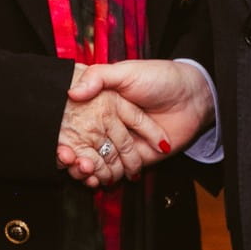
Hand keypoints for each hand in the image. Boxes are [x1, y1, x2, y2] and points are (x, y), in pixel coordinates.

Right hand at [68, 59, 213, 164]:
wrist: (191, 94)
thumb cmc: (158, 77)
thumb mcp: (125, 72)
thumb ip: (99, 78)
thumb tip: (72, 92)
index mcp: (102, 105)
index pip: (77, 125)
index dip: (65, 136)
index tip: (59, 145)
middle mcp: (109, 126)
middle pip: (84, 147)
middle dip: (75, 158)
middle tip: (68, 161)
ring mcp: (123, 143)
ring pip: (99, 163)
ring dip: (89, 170)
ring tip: (83, 170)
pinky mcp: (138, 158)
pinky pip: (118, 172)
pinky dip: (107, 177)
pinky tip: (98, 177)